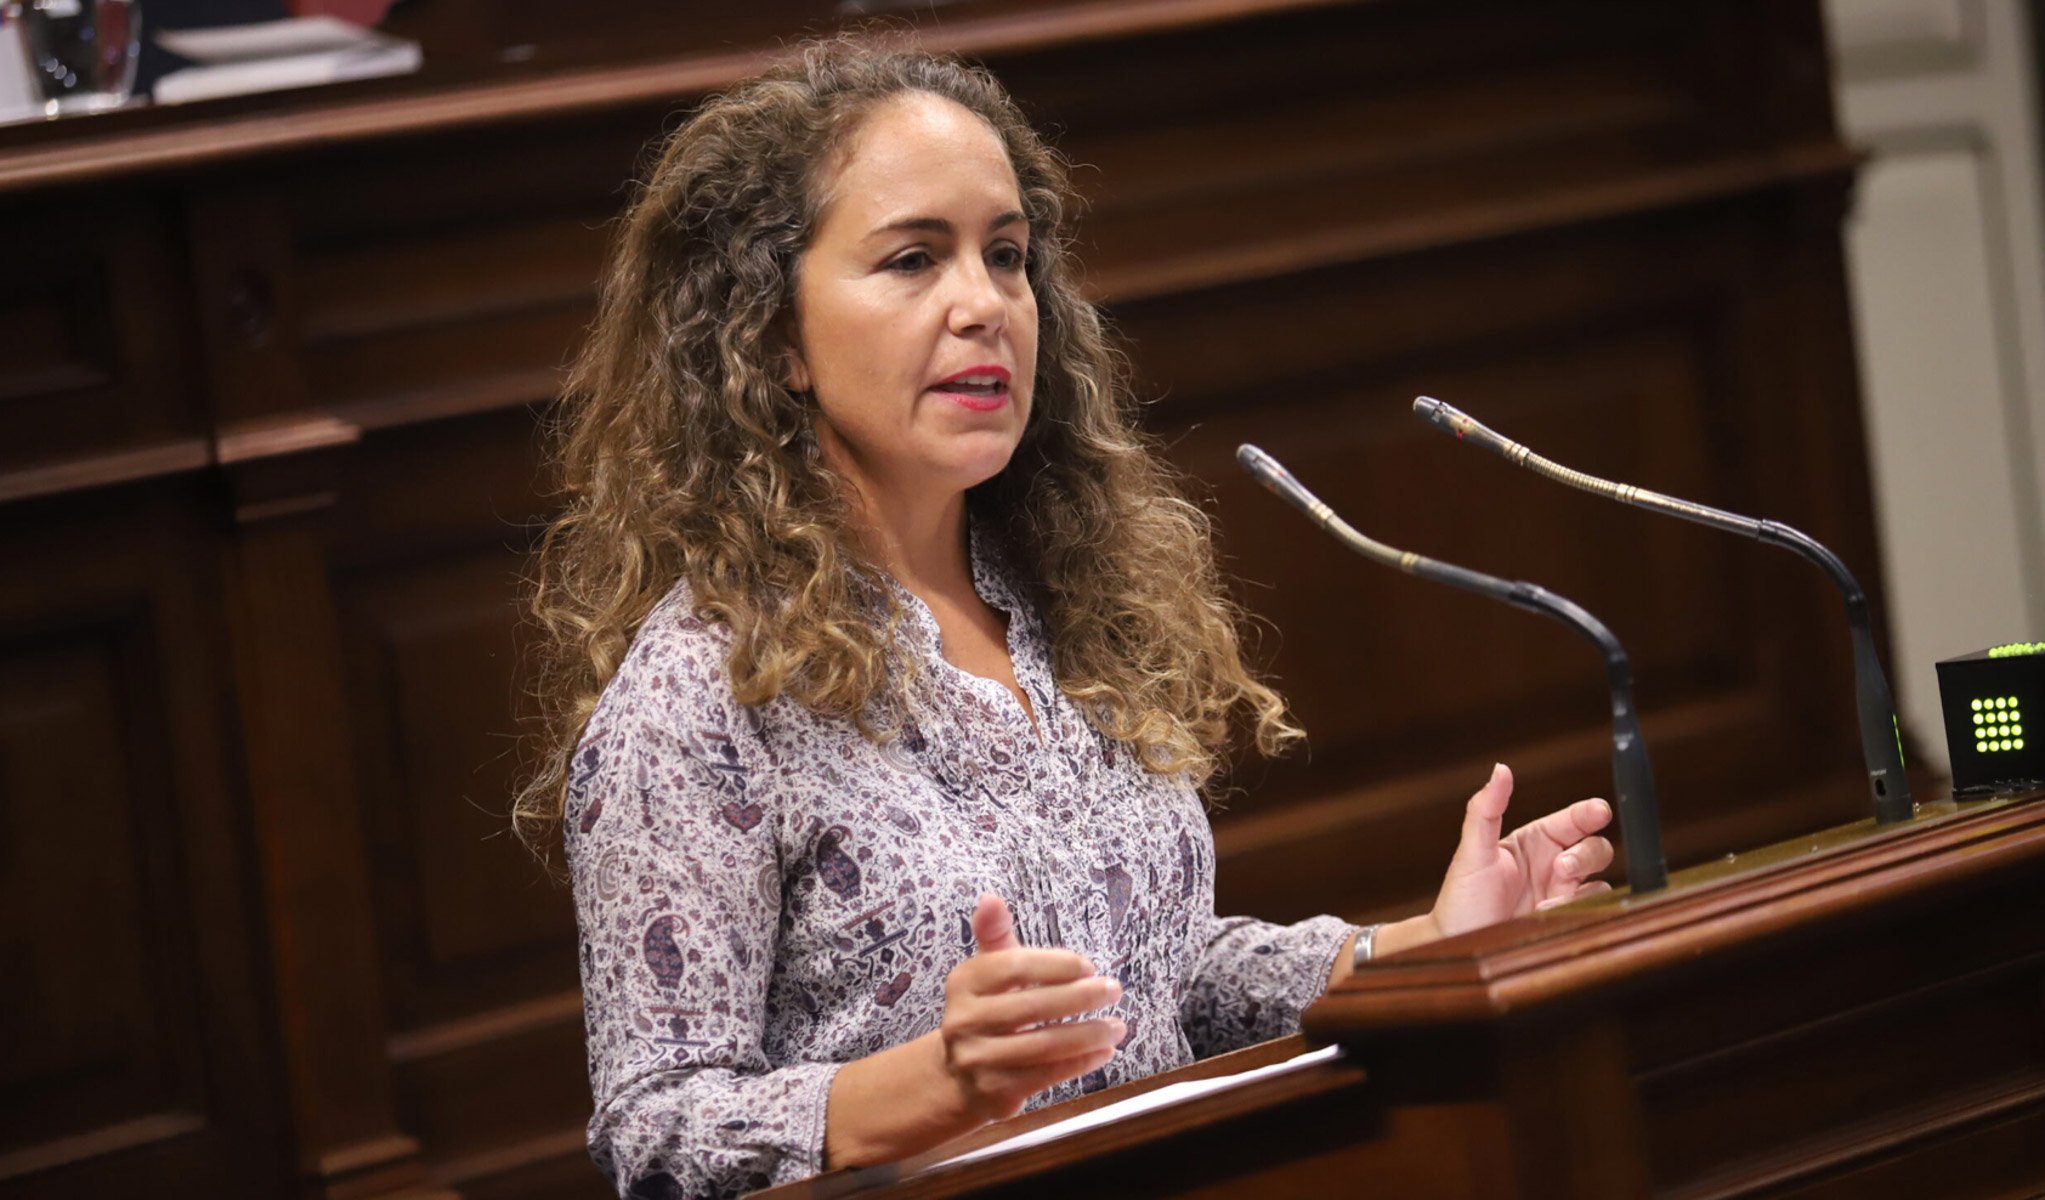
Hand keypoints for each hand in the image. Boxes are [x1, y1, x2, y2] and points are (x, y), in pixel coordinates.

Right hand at [937, 893, 1123, 1121]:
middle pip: (1031, 1006)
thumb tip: (992, 897)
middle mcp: (964, 1020)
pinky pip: (1046, 1075)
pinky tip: (1104, 1051)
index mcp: (965, 982)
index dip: (1054, 965)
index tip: (1087, 966)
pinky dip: (1080, 1063)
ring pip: (1043, 1045)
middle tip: (1114, 990)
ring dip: (1088, 1034)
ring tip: (1118, 1026)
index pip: (1012, 966)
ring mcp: (977, 1059)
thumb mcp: (988, 971)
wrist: (956, 1076)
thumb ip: (996, 935)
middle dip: (1080, 998)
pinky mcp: (994, 1091)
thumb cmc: (987, 1011)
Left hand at [1427, 763, 1614, 939]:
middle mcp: (1551, 865)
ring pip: (1599, 880)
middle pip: (1596, 848)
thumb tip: (1500, 769)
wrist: (1457, 946)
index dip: (1589, 812)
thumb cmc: (1461, 898)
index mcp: (1533, 842)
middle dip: (1586, 855)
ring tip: (1548, 902)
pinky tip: (1548, 915)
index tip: (1599, 811)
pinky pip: (1591, 909)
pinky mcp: (1563, 920)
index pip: (1573, 820)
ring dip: (1581, 887)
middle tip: (1562, 869)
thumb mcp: (1473, 851)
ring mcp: (1559, 893)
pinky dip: (1579, 909)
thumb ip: (1485, 809)